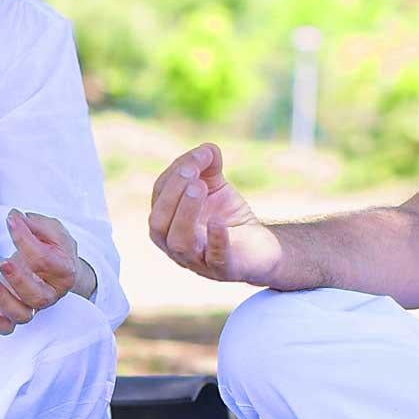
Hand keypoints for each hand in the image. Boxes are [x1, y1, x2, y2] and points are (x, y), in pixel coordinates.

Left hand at [0, 209, 85, 333]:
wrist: (58, 269)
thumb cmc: (54, 249)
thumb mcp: (52, 231)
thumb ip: (36, 224)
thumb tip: (15, 217)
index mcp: (64, 272)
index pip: (45, 260)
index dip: (25, 238)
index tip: (12, 220)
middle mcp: (50, 293)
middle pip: (38, 297)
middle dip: (18, 280)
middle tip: (2, 262)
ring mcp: (33, 305)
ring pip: (23, 315)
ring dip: (4, 302)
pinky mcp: (16, 311)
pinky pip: (7, 327)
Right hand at [148, 143, 283, 285]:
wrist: (259, 247)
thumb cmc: (228, 217)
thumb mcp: (215, 185)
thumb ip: (207, 165)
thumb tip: (207, 149)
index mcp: (167, 223)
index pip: (159, 197)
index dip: (176, 174)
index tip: (201, 156)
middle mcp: (175, 245)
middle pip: (159, 223)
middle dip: (173, 194)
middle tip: (194, 174)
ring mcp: (198, 260)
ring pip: (179, 243)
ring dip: (186, 213)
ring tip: (200, 188)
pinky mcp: (225, 269)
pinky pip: (216, 259)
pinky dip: (215, 240)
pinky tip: (217, 222)